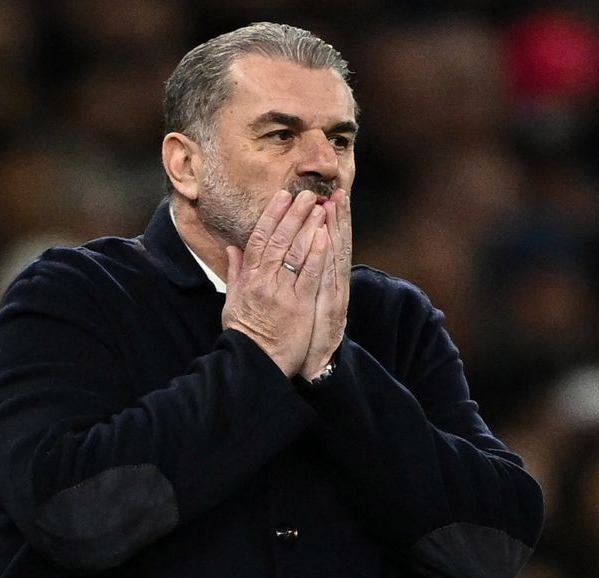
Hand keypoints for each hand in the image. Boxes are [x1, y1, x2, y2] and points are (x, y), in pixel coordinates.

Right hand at [222, 190, 330, 376]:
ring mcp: (282, 292)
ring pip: (296, 253)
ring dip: (308, 227)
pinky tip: (324, 236)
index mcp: (249, 279)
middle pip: (279, 240)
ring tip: (319, 207)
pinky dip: (317, 254)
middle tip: (306, 194)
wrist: (255, 362)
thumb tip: (232, 250)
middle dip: (293, 214)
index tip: (281, 197)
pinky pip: (310, 275)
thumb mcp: (233, 302)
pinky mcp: (299, 304)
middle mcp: (265, 281)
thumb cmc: (245, 334)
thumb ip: (236, 273)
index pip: (259, 239)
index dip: (271, 216)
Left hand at [299, 188, 350, 379]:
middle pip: (335, 243)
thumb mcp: (293, 302)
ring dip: (336, 226)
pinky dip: (326, 256)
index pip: (325, 243)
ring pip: (335, 254)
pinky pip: (325, 276)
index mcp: (322, 279)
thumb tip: (261, 254)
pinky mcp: (328, 305)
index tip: (330, 196)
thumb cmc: (298, 335)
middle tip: (337, 191)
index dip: (329, 220)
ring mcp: (331, 293)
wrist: (313, 365)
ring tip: (335, 202)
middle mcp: (332, 283)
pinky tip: (328, 235)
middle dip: (336, 216)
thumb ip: (283, 276)